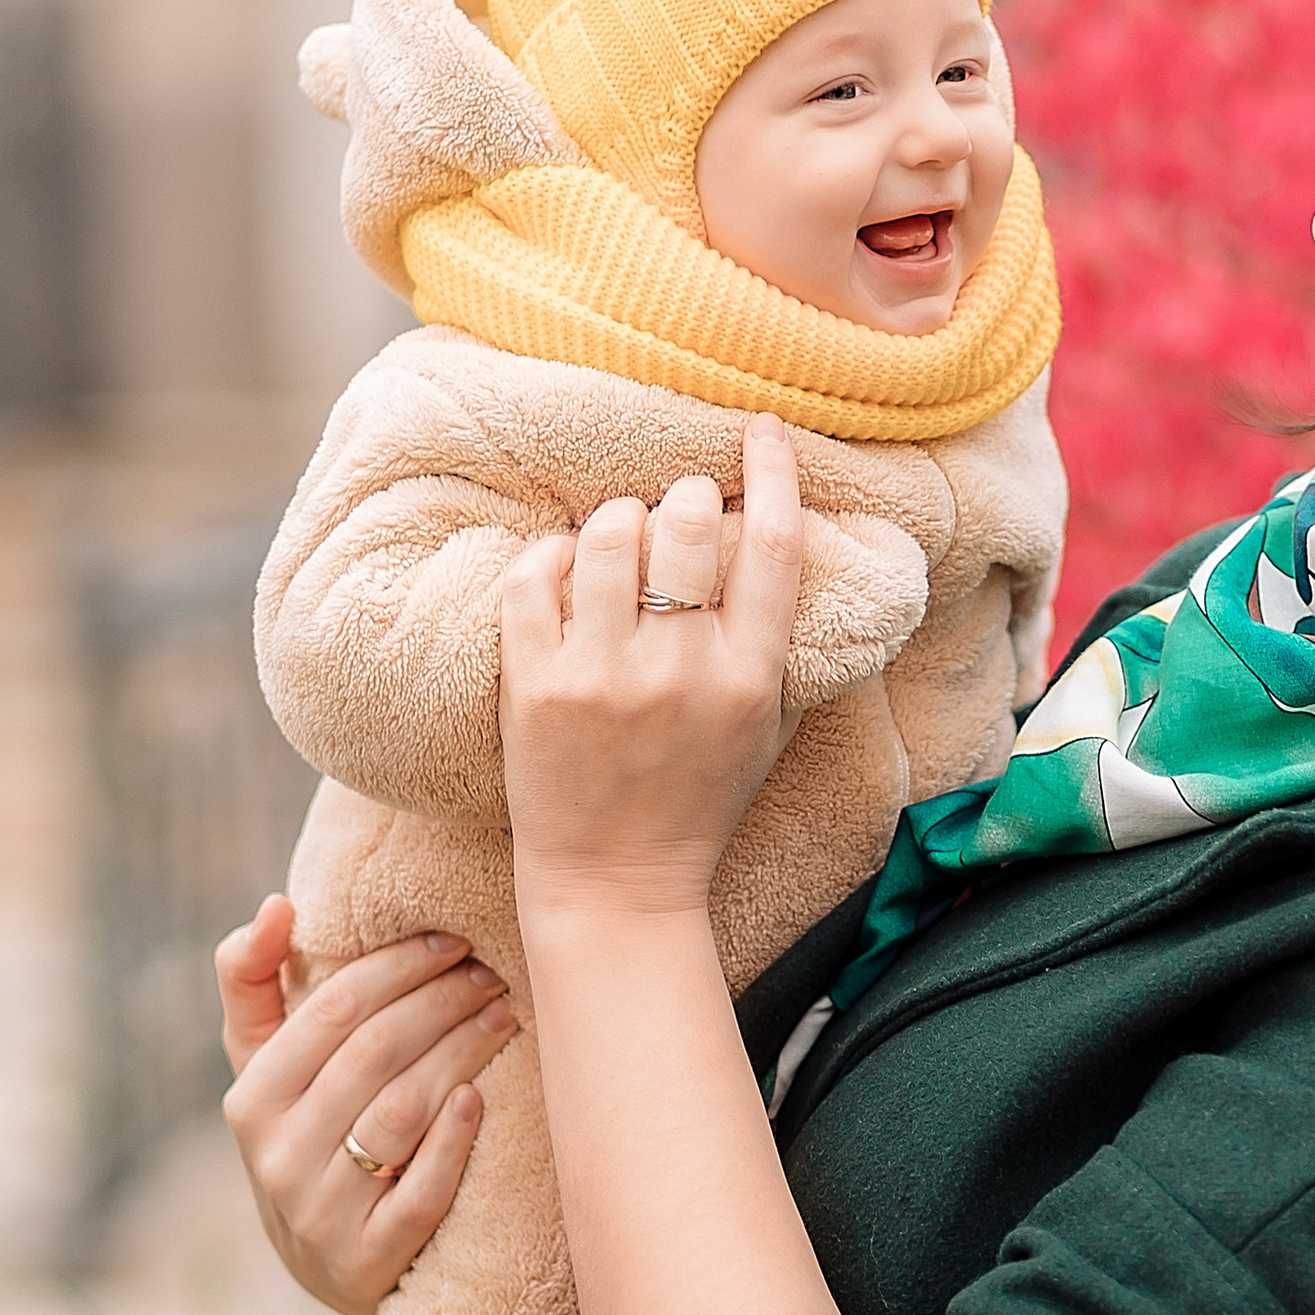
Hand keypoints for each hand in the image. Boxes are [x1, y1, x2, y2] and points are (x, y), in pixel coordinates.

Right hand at [215, 896, 518, 1314]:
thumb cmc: (307, 1133)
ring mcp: (322, 1212)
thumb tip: (276, 905)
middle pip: (373, 1053)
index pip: (330, 1010)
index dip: (396, 966)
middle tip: (491, 975)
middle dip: (440, 1002)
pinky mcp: (369, 1260)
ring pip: (401, 1112)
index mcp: (252, 1097)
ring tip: (503, 1017)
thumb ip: (255, 981)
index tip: (452, 940)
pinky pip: (420, 1192)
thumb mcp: (266, 1066)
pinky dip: (452, 1141)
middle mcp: (278, 1155)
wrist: (326, 1262)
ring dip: (459, 1053)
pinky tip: (479, 1098)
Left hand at [500, 414, 803, 924]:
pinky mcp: (536, 685)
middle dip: (682, 499)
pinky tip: (561, 565)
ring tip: (617, 535)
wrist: (617, 883)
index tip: (762, 430)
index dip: (772, 473)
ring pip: (607, 534)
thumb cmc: (698, 801)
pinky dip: (548, 555)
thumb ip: (776, 642)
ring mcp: (603, 676)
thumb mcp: (766, 728)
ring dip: (615, 518)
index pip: (773, 547)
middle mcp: (681, 670)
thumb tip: (780, 541)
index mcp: (749, 677)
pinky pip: (534, 576)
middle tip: (675, 512)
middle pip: (686, 525)